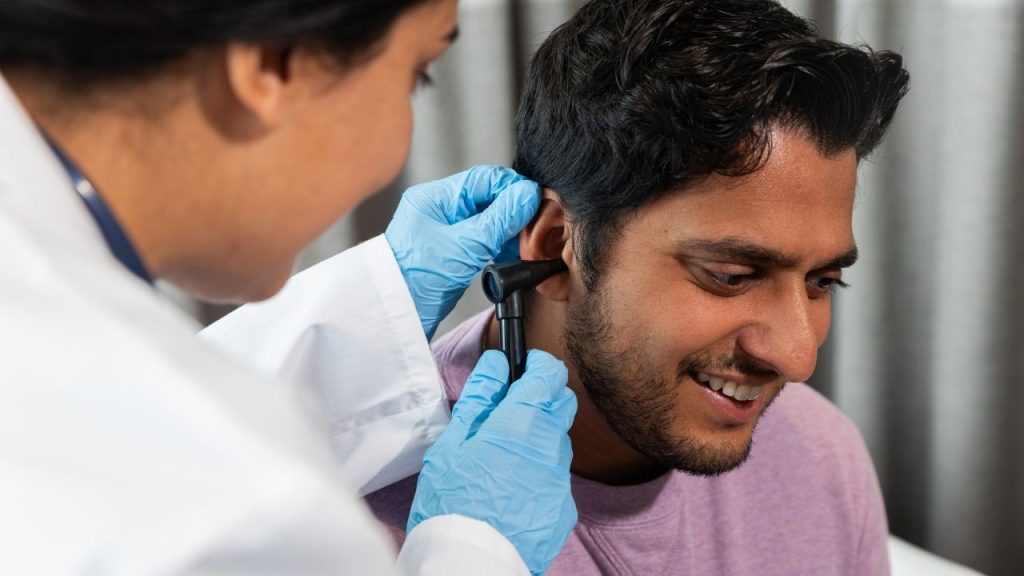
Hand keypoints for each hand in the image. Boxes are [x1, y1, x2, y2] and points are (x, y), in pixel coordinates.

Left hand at [385, 165, 540, 338]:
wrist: (398, 317)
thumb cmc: (414, 281)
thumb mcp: (463, 247)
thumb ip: (498, 220)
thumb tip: (527, 196)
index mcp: (435, 197)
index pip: (484, 179)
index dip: (513, 188)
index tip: (535, 202)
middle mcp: (441, 209)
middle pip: (488, 198)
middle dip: (513, 212)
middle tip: (533, 228)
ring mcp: (447, 230)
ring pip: (489, 220)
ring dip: (509, 231)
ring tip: (524, 245)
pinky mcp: (453, 251)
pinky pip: (483, 239)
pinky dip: (500, 245)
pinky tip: (512, 255)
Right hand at [407, 350, 577, 575]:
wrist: (471, 562)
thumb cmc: (453, 501)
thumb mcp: (452, 445)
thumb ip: (480, 398)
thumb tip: (495, 364)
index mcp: (523, 423)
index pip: (550, 374)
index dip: (537, 364)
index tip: (522, 367)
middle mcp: (552, 446)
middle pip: (561, 404)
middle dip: (540, 398)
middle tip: (506, 413)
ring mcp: (562, 479)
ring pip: (556, 443)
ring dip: (536, 440)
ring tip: (500, 460)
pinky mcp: (563, 508)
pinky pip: (554, 478)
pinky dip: (537, 475)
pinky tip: (510, 491)